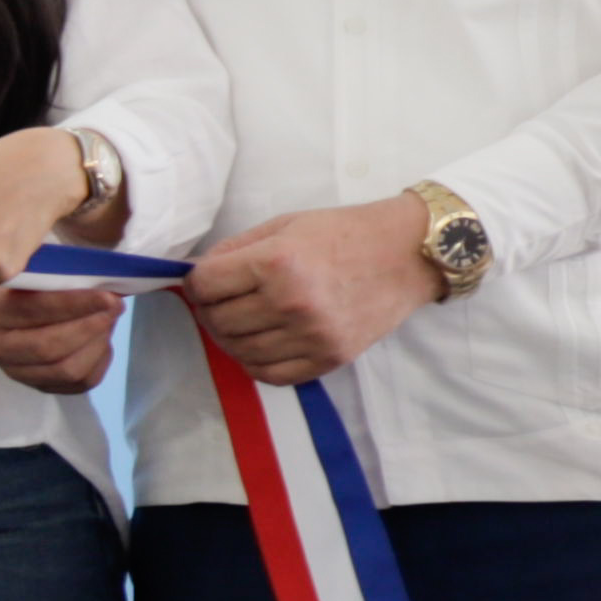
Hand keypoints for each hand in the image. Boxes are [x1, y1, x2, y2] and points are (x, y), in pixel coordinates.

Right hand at [0, 283, 123, 397]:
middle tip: (116, 307)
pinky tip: (101, 340)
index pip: (33, 310)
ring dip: (97, 343)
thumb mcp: (37, 267)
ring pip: (67, 369)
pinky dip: (99, 360)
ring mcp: (15, 371)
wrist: (22, 307)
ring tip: (109, 320)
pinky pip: (80, 383)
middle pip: (49, 347)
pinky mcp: (39, 386)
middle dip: (89, 326)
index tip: (107, 296)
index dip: (73, 304)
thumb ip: (61, 273)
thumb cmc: (33, 281)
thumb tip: (105, 283)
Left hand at [180, 197, 445, 388]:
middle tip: (221, 300)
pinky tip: (262, 342)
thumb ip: (234, 250)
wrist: (407, 254)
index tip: (205, 280)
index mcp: (277, 262)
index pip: (204, 286)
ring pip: (239, 351)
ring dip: (230, 337)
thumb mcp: (283, 226)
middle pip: (217, 320)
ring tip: (242, 319)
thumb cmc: (342, 233)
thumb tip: (193, 274)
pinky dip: (255, 362)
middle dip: (209, 309)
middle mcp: (292, 303)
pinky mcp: (330, 358)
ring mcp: (312, 336)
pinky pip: (270, 374)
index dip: (196, 282)